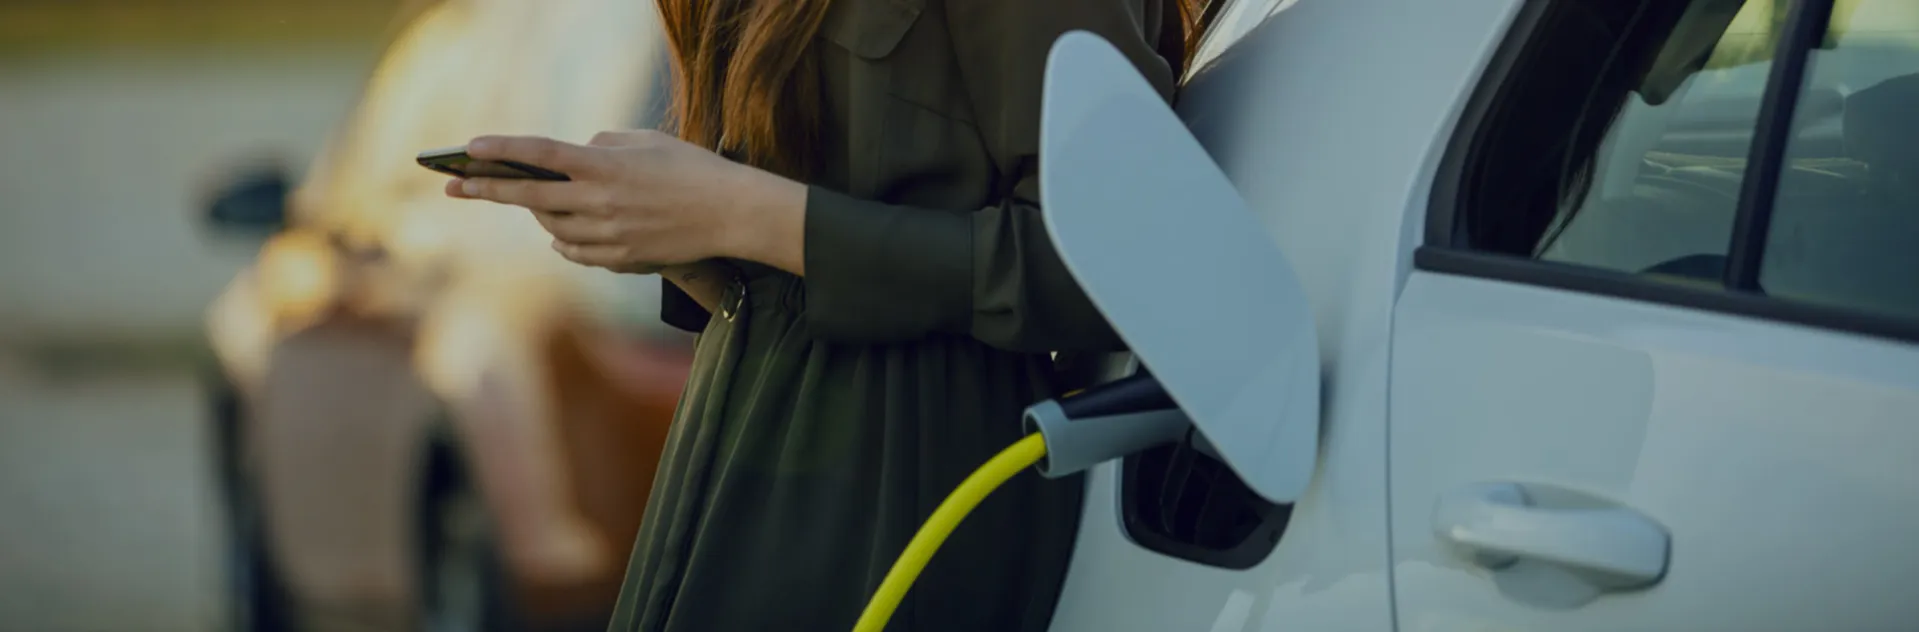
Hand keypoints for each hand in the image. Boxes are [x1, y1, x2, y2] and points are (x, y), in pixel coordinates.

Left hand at [444, 130, 804, 273]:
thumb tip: (575, 156)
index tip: (469, 148)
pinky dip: (562, 241)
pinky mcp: (620, 257)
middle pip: (530, 195)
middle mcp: (599, 200)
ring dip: (537, 214)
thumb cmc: (691, 168)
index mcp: (604, 165)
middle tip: (455, 187)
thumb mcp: (646, 141)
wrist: (729, 213)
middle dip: (487, 189)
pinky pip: (575, 251)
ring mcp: (607, 233)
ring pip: (552, 227)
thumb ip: (603, 145)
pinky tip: (559, 235)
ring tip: (530, 203)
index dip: (502, 150)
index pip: (540, 154)